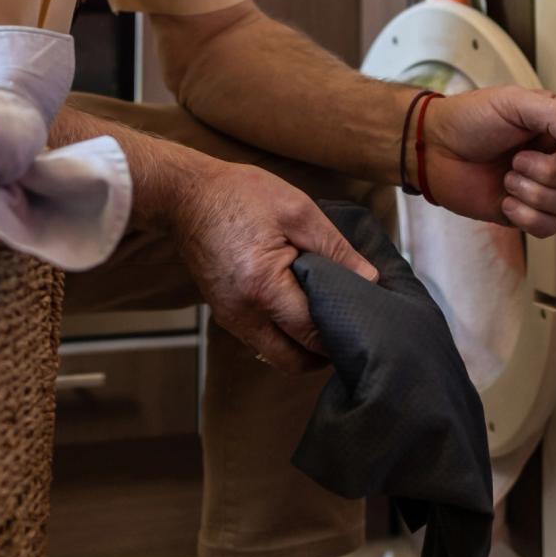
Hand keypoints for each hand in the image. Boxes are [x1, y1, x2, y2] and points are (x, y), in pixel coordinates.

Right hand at [164, 154, 377, 372]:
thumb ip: (336, 248)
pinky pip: (259, 339)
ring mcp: (229, 317)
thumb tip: (369, 279)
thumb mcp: (298, 211)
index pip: (313, 334)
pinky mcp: (224, 313)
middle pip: (293, 361)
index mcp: (264, 287)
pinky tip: (297, 308)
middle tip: (346, 328)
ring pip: (276, 355)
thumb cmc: (239, 195)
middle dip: (322, 354)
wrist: (186, 195)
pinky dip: (282, 334)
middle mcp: (242, 313)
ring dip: (301, 346)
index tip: (363, 320)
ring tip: (323, 318)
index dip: (342, 330)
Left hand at [421, 86, 555, 235]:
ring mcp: (540, 186)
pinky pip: (548, 227)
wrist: (432, 149)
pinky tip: (504, 201)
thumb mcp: (514, 103)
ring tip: (505, 178)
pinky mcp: (524, 212)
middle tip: (516, 159)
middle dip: (548, 174)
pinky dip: (526, 217)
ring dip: (533, 194)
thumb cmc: (469, 119)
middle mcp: (554, 156)